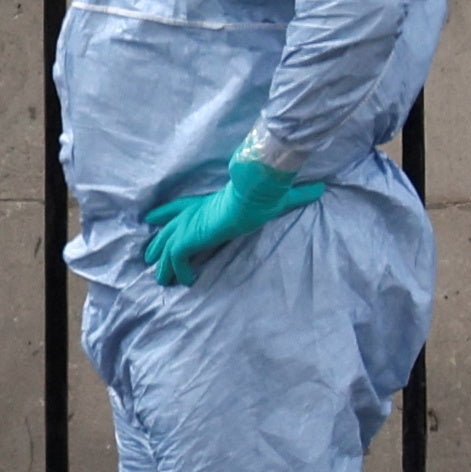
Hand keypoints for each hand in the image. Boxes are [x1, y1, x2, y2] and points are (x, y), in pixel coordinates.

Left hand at [141, 153, 322, 287]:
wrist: (254, 192)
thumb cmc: (263, 192)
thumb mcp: (278, 196)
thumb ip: (296, 194)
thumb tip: (321, 190)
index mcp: (207, 202)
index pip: (179, 206)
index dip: (165, 212)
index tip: (152, 218)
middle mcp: (194, 212)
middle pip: (166, 229)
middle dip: (157, 244)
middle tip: (149, 258)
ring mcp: (190, 225)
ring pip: (165, 247)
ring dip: (163, 264)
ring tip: (163, 280)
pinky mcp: (190, 237)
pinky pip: (177, 259)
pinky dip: (181, 271)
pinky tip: (188, 281)